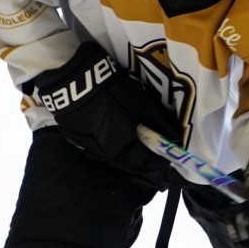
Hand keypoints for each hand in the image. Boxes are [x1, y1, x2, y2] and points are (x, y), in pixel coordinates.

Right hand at [28, 40, 181, 186]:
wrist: (73, 83)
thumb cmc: (112, 91)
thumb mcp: (140, 102)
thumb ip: (159, 121)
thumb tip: (174, 135)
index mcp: (123, 147)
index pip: (146, 163)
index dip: (159, 160)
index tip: (166, 154)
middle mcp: (107, 154)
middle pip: (130, 164)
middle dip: (144, 159)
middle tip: (152, 149)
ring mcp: (91, 149)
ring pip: (115, 158)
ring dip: (128, 153)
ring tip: (135, 140)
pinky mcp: (79, 141)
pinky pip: (101, 150)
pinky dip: (113, 146)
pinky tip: (116, 134)